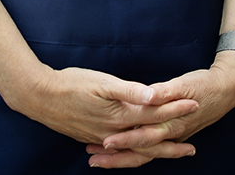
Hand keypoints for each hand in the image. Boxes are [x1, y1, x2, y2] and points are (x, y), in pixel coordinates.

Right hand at [8, 66, 200, 155]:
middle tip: (192, 149)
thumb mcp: (102, 83)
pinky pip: (120, 150)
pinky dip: (133, 152)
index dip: (176, 108)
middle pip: (149, 140)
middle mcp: (114, 131)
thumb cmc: (71, 84)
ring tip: (171, 152)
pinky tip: (136, 152)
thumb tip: (155, 96)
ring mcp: (103, 137)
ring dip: (155, 150)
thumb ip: (130, 91)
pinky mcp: (93, 137)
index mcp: (120, 115)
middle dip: (171, 143)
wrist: (39, 97)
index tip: (195, 103)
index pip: (155, 113)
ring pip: (135, 148)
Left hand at [88, 53, 234, 165]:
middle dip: (116, 157)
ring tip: (98, 157)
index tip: (104, 142)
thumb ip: (165, 91)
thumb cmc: (204, 84)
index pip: (143, 137)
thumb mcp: (184, 83)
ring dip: (122, 157)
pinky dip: (134, 151)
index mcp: (171, 123)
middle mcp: (169, 134)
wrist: (226, 89)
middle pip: (139, 152)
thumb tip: (148, 96)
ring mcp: (171, 136)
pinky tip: (120, 149)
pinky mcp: (171, 133)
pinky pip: (150, 148)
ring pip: (143, 153)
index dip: (124, 141)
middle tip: (92, 158)